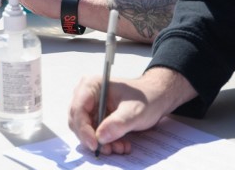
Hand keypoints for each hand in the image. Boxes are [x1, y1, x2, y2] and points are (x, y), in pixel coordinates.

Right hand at [68, 68, 197, 155]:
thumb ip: (118, 123)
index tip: (95, 144)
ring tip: (120, 147)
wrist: (156, 98)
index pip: (78, 108)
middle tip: (108, 149)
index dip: (83, 128)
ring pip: (86, 130)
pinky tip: (121, 144)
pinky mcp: (97, 117)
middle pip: (78, 121)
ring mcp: (91, 106)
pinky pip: (95, 133)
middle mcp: (87, 94)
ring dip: (101, 143)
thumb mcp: (135, 111)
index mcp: (91, 85)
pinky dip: (106, 142)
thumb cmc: (146, 98)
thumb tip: (100, 137)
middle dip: (93, 138)